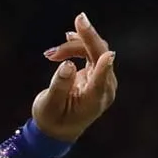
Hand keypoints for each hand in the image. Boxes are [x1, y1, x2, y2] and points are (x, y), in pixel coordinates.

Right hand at [34, 13, 117, 141]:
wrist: (58, 128)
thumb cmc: (51, 119)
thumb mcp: (49, 105)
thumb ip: (60, 85)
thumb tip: (68, 65)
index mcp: (93, 100)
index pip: (101, 80)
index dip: (103, 66)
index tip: (108, 54)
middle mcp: (104, 89)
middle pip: (100, 57)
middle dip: (83, 42)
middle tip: (69, 29)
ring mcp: (104, 80)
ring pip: (95, 52)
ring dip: (74, 47)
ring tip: (50, 54)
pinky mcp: (99, 74)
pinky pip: (93, 54)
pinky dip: (79, 47)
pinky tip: (66, 41)